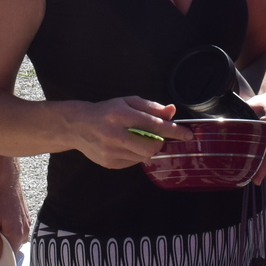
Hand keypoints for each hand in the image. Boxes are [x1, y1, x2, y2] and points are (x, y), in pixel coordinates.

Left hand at [0, 157, 30, 261]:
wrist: (6, 182)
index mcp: (16, 235)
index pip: (12, 255)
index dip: (2, 258)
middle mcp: (25, 231)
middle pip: (15, 247)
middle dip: (4, 247)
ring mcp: (27, 223)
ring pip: (17, 238)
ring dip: (8, 237)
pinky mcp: (26, 216)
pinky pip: (19, 229)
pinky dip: (11, 229)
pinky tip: (3, 221)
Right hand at [70, 97, 189, 168]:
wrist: (77, 126)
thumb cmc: (106, 111)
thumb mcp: (127, 102)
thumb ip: (150, 107)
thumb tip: (171, 112)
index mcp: (120, 114)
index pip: (153, 124)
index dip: (173, 130)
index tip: (187, 134)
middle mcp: (114, 134)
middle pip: (150, 147)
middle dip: (160, 144)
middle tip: (160, 138)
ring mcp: (111, 151)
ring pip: (143, 156)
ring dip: (148, 149)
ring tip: (137, 138)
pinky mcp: (109, 163)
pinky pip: (133, 162)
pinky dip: (136, 154)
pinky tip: (126, 145)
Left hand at [246, 85, 265, 181]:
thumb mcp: (255, 104)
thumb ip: (243, 114)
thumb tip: (226, 122)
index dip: (262, 166)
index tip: (256, 179)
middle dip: (253, 160)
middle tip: (239, 160)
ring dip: (258, 153)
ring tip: (253, 139)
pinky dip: (262, 152)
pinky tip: (259, 142)